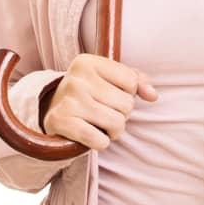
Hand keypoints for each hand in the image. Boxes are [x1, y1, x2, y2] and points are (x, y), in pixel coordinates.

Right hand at [42, 53, 158, 150]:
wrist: (51, 111)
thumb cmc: (88, 94)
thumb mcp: (108, 79)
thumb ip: (136, 81)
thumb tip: (152, 95)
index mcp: (88, 61)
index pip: (131, 81)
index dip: (128, 94)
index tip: (111, 95)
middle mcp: (77, 77)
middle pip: (126, 104)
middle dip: (121, 114)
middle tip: (104, 113)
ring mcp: (68, 99)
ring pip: (117, 123)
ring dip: (113, 131)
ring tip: (100, 124)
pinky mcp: (60, 121)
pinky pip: (99, 140)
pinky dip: (101, 143)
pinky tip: (91, 136)